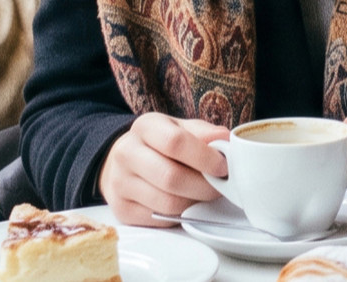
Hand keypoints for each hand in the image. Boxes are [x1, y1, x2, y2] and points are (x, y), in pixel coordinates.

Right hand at [98, 114, 230, 225]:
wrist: (126, 160)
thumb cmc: (161, 144)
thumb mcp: (181, 128)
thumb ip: (204, 133)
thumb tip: (226, 142)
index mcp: (145, 127)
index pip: (175, 142)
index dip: (205, 158)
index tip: (224, 167)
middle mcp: (127, 153)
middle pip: (171, 177)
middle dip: (204, 186)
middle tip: (220, 186)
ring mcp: (120, 183)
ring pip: (168, 203)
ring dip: (195, 202)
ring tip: (204, 194)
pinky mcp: (122, 209)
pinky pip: (161, 219)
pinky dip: (180, 216)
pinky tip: (185, 203)